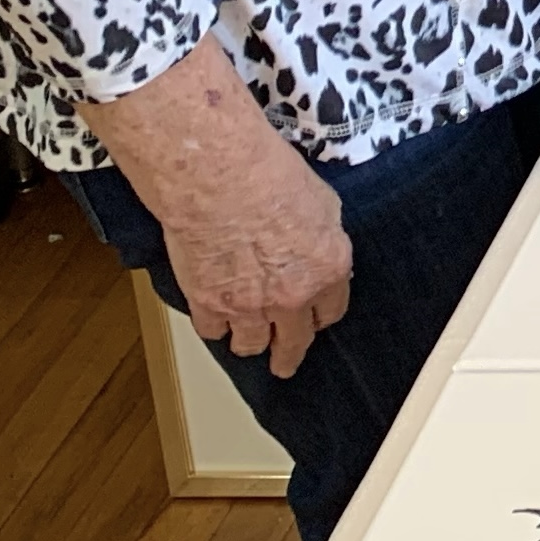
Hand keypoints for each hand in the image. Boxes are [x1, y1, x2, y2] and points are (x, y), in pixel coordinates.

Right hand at [85, 33, 350, 377]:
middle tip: (285, 364)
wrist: (218, 178)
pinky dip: (214, 325)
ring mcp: (249, 306)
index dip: (320, 316)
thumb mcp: (322, 202)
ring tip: (247, 342)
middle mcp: (293, 296)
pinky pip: (213, 331)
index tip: (314, 321)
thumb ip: (324, 238)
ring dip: (249, 342)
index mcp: (329, 269)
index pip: (331, 311)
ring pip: (251, 345)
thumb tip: (319, 249)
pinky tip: (215, 319)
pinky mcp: (208, 304)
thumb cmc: (268, 176)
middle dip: (290, 354)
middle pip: (295, 342)